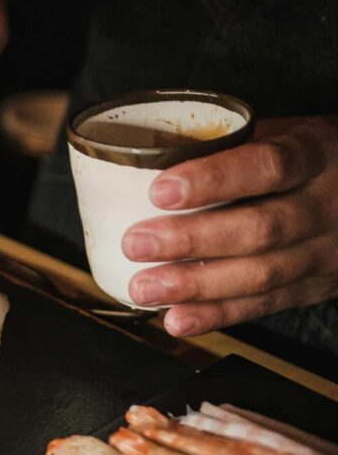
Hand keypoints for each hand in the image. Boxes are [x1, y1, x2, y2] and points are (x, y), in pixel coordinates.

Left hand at [122, 117, 337, 336]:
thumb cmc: (310, 160)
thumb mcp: (286, 135)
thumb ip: (232, 147)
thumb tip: (151, 158)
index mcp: (317, 155)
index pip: (269, 166)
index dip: (214, 179)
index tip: (161, 190)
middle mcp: (327, 206)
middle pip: (260, 228)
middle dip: (191, 240)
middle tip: (136, 243)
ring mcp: (324, 253)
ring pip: (260, 275)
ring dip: (195, 286)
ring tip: (144, 287)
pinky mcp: (313, 288)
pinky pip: (263, 306)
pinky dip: (216, 316)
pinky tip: (176, 319)